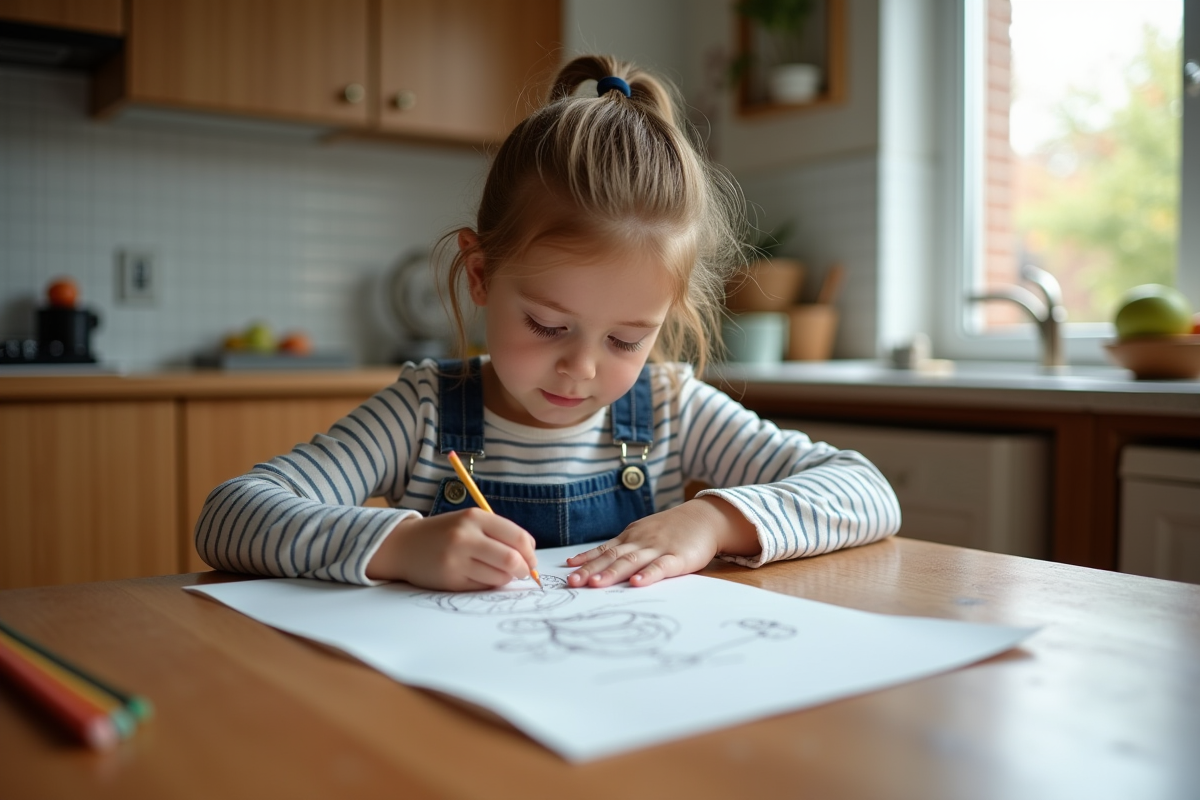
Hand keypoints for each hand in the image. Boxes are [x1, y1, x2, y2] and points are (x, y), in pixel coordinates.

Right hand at [366, 509, 537, 590]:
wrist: (405, 545)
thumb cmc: (445, 533)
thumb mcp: (469, 522)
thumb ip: (499, 533)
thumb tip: (530, 556)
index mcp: (474, 517)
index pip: (518, 537)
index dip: (531, 552)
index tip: (531, 559)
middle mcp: (465, 536)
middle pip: (512, 559)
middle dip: (524, 569)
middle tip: (524, 572)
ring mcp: (456, 559)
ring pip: (499, 576)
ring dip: (506, 578)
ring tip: (498, 573)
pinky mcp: (450, 580)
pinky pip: (483, 586)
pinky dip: (489, 584)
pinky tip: (480, 576)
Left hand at [565, 496, 760, 588]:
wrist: (705, 517)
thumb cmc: (671, 530)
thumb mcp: (643, 534)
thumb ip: (622, 548)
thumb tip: (592, 563)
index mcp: (631, 538)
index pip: (604, 550)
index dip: (585, 561)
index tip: (567, 571)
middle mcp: (640, 542)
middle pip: (612, 557)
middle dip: (591, 570)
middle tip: (573, 582)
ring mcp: (659, 548)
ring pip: (632, 561)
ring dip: (613, 573)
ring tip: (595, 584)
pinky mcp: (679, 557)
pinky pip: (662, 566)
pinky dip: (649, 574)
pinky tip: (637, 582)